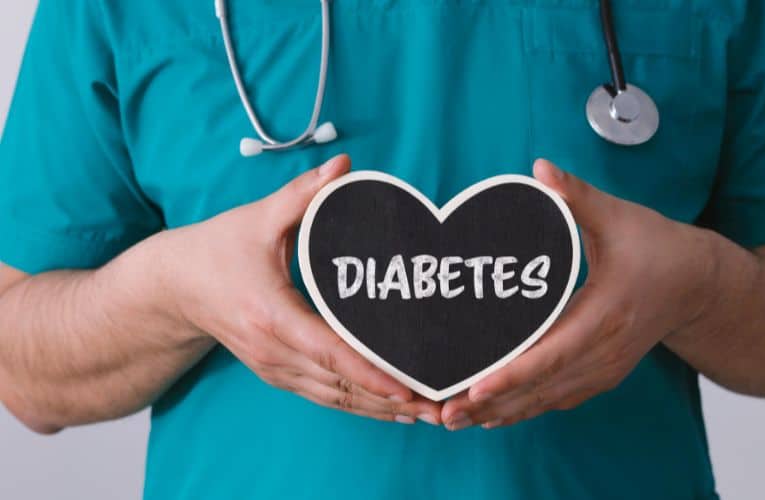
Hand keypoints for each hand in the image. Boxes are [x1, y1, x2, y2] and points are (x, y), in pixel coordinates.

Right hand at [157, 155, 441, 424]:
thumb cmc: (217, 249)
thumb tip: (343, 164)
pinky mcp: (276, 372)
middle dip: (390, 401)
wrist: (174, 287)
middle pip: (339, 386)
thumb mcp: (257, 218)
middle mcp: (272, 351)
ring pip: (334, 399)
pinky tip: (390, 410)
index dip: (369, 373)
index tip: (407, 389)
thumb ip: (303, 194)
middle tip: (438, 407)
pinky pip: (323, 396)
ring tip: (427, 414)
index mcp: (271, 315)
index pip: (328, 351)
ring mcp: (273, 367)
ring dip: (380, 411)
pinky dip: (358, 405)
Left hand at [441, 159, 714, 429]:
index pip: (553, 353)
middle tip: (443, 412)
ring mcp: (604, 369)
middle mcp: (605, 352)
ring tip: (453, 419)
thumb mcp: (619, 216)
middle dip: (491, 403)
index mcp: (606, 314)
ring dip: (500, 412)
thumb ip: (577, 196)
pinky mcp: (600, 374)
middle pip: (542, 387)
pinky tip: (489, 415)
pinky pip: (556, 399)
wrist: (699, 285)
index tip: (475, 387)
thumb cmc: (658, 248)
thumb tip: (540, 168)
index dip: (513, 373)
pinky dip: (521, 409)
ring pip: (546, 400)